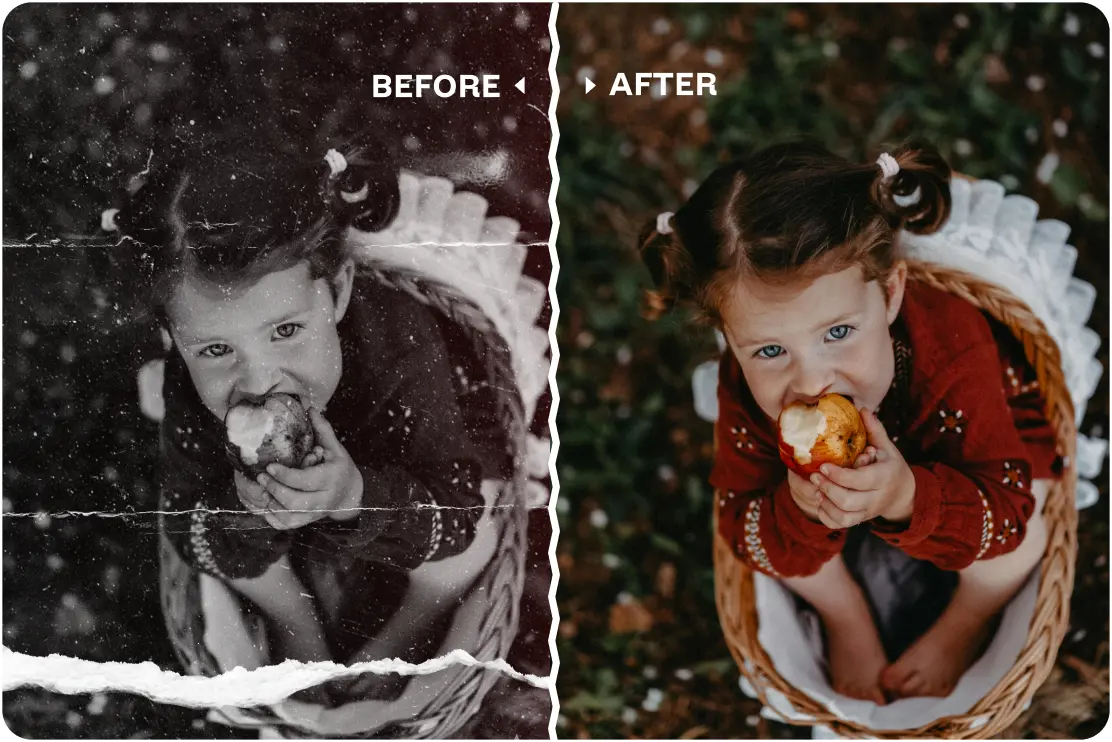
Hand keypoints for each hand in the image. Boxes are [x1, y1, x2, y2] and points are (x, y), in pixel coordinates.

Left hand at [253, 408, 364, 529]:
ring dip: (269, 503)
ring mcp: (313, 515)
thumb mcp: (335, 449)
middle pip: (294, 502)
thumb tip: (310, 408)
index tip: (270, 466)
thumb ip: (322, 430)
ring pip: (287, 516)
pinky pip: (283, 524)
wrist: (349, 495)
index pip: (305, 481)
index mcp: (330, 479)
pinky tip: (261, 502)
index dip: (286, 476)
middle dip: (275, 490)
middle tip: (261, 477)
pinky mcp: (304, 522)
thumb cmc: (340, 468)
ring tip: (258, 488)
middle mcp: (322, 500)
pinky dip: (269, 516)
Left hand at [808, 408, 915, 527]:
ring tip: (816, 489)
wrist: (903, 494)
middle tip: (815, 476)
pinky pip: (840, 524)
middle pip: (848, 501)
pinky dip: (827, 516)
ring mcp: (868, 511)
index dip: (839, 475)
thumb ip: (874, 430)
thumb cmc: (890, 466)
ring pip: (844, 516)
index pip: (860, 480)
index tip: (823, 465)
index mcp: (884, 477)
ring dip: (826, 504)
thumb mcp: (886, 447)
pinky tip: (820, 502)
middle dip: (828, 489)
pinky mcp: (860, 519)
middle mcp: (876, 497)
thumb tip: (862, 409)